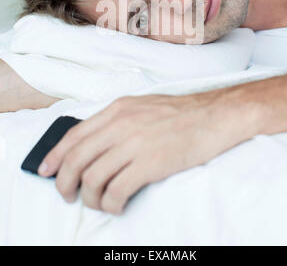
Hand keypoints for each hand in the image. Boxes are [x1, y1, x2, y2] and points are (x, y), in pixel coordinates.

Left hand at [38, 91, 253, 214]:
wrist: (214, 116)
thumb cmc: (180, 114)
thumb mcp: (141, 107)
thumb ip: (116, 121)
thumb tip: (92, 145)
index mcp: (117, 110)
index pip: (74, 135)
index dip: (55, 156)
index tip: (46, 171)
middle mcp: (121, 124)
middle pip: (77, 158)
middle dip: (65, 182)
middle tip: (68, 196)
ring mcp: (135, 143)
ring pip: (93, 177)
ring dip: (90, 198)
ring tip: (100, 203)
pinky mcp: (150, 163)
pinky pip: (116, 190)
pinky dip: (111, 204)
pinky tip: (118, 205)